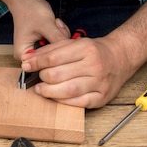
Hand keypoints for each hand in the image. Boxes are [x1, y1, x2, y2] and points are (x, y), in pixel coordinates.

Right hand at [8, 0, 70, 59]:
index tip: (60, 38)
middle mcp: (30, 55)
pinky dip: (60, 34)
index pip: (44, 64)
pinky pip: (58, 43)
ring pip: (57, 50)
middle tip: (56, 26)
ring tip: (54, 23)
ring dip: (60, 36)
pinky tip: (55, 24)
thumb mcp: (45, 24)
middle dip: (58, 41)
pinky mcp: (44, 44)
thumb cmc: (30, 9)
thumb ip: (57, 38)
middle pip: (52, 58)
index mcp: (23, 54)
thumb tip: (72, 51)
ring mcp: (38, 50)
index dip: (56, 53)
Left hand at [20, 33, 136, 107]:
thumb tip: (29, 58)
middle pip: (58, 75)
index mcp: (86, 48)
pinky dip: (64, 102)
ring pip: (68, 90)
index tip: (26, 66)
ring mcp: (99, 82)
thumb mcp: (74, 43)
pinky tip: (56, 98)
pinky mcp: (102, 97)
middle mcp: (94, 65)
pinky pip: (79, 103)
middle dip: (42, 77)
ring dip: (49, 92)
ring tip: (41, 90)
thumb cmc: (94, 51)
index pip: (53, 57)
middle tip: (37, 78)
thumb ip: (52, 49)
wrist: (120, 57)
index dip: (36, 63)